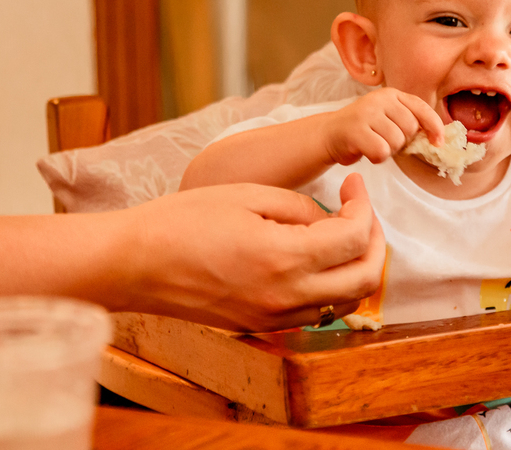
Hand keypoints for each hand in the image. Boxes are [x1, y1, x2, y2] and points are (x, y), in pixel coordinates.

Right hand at [121, 174, 384, 331]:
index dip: (365, 206)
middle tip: (361, 211)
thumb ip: (301, 208)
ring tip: (342, 233)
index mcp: (283, 258)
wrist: (135, 263)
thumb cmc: (184, 221)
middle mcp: (285, 296)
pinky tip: (316, 259)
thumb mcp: (249, 196)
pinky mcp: (261, 326)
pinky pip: (316, 313)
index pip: (354, 238)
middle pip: (363, 279)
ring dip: (356, 268)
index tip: (354, 185)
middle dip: (374, 241)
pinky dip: (331, 288)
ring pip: (345, 303)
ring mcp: (274, 317)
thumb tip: (331, 219)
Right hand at [322, 87, 443, 165]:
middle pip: (411, 128)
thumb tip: (438, 139)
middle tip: (386, 141)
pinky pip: (381, 151)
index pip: (421, 108)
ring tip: (374, 144)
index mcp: (392, 94)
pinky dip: (377, 157)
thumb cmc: (365, 131)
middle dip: (403, 141)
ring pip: (397, 141)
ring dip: (389, 150)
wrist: (330, 134)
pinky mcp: (355, 129)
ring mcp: (366, 112)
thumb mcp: (389, 119)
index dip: (434, 126)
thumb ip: (409, 122)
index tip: (438, 142)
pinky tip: (366, 151)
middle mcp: (380, 99)